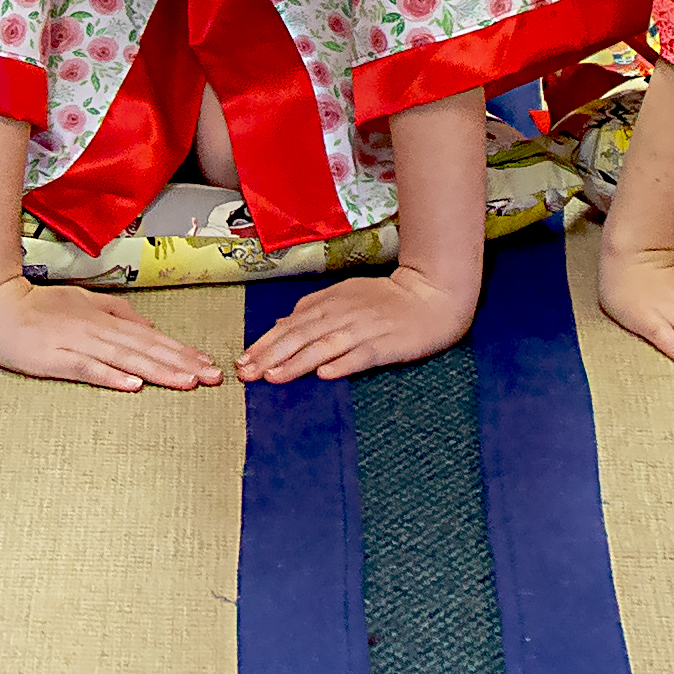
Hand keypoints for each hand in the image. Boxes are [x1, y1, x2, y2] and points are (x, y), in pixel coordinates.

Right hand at [0, 274, 229, 391]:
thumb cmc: (37, 307)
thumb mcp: (82, 303)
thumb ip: (115, 314)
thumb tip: (147, 327)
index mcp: (105, 317)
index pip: (151, 337)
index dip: (181, 351)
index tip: (208, 365)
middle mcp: (96, 328)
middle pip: (146, 348)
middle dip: (182, 364)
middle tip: (213, 378)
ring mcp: (76, 343)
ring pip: (125, 358)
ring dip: (158, 371)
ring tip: (187, 383)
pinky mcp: (54, 359)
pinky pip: (87, 369)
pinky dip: (111, 376)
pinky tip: (133, 386)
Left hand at [237, 264, 477, 382]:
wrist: (430, 297)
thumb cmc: (386, 300)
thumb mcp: (345, 296)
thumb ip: (314, 309)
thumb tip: (281, 324)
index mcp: (331, 302)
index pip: (291, 325)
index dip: (265, 342)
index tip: (242, 360)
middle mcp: (343, 314)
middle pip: (301, 336)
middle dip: (270, 355)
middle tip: (246, 373)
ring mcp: (364, 330)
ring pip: (324, 347)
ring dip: (297, 363)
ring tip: (274, 377)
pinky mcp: (385, 345)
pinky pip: (360, 356)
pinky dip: (342, 365)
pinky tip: (325, 376)